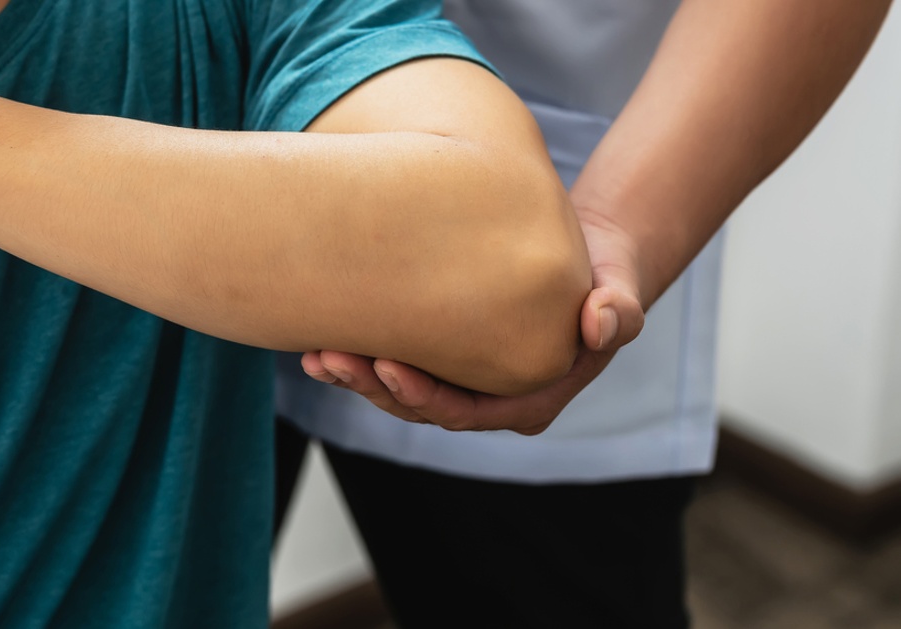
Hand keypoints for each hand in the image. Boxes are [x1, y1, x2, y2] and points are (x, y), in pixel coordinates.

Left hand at [302, 202, 646, 434]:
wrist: (585, 256)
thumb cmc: (604, 274)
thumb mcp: (619, 288)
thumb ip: (618, 310)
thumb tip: (603, 324)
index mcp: (527, 399)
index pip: (467, 412)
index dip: (425, 396)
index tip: (389, 365)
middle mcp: (486, 399)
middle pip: (419, 406)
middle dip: (372, 386)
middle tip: (331, 357)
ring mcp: (457, 379)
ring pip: (395, 389)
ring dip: (352, 375)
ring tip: (313, 354)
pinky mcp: (436, 353)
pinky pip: (389, 360)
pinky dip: (355, 353)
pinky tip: (315, 338)